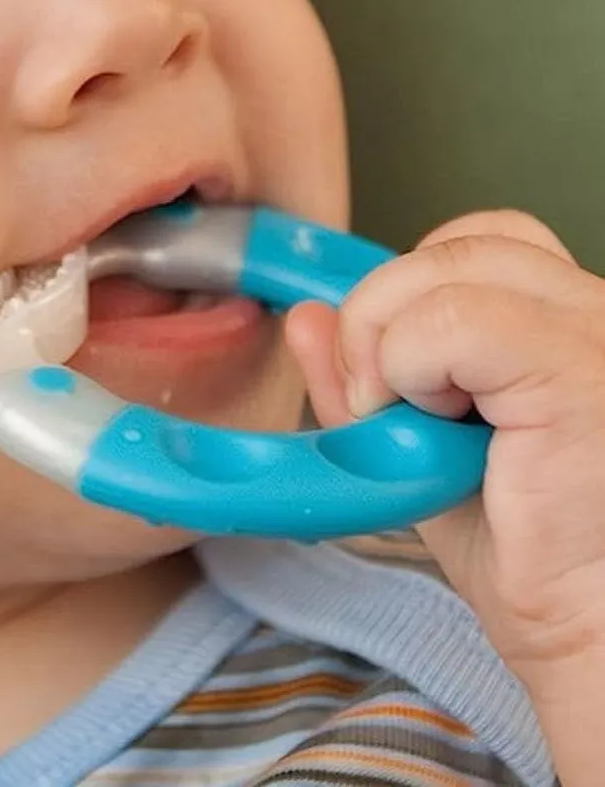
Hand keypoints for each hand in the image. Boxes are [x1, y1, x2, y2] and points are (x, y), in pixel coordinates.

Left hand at [286, 211, 604, 778]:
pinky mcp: (579, 372)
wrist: (590, 638)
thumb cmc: (530, 557)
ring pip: (441, 268)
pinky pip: (449, 319)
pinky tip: (436, 430)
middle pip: (453, 246)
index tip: (393, 379)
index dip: (410, 296)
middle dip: (381, 315)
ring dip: (389, 345)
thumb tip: (306, 314)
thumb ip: (363, 378)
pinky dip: (407, 366)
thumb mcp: (422, 449)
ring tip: (416, 427)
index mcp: (571, 320)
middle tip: (382, 407)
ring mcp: (596, 334)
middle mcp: (597, 312)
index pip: (475, 244)